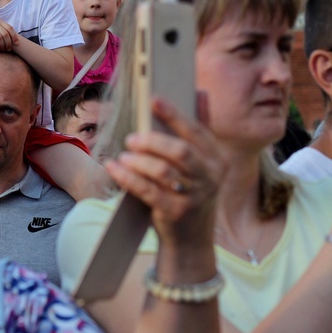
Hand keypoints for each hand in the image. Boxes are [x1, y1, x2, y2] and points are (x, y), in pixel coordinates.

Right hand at [0, 19, 18, 51]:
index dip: (14, 36)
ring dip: (3, 45)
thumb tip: (14, 36)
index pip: (10, 28)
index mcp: (0, 22)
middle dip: (8, 43)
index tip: (16, 43)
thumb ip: (3, 29)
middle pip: (5, 34)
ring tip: (4, 50)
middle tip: (9, 49)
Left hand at [105, 96, 225, 245]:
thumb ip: (199, 130)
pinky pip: (148, 191)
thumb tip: (200, 92)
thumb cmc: (190, 191)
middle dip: (153, 141)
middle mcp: (211, 177)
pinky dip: (128, 177)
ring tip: (124, 154)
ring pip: (164, 172)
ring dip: (139, 160)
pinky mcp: (176, 213)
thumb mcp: (201, 163)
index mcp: (217, 159)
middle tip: (131, 138)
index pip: (196, 131)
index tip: (153, 98)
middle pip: (181, 151)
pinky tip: (114, 167)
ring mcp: (195, 197)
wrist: (191, 239)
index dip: (174, 113)